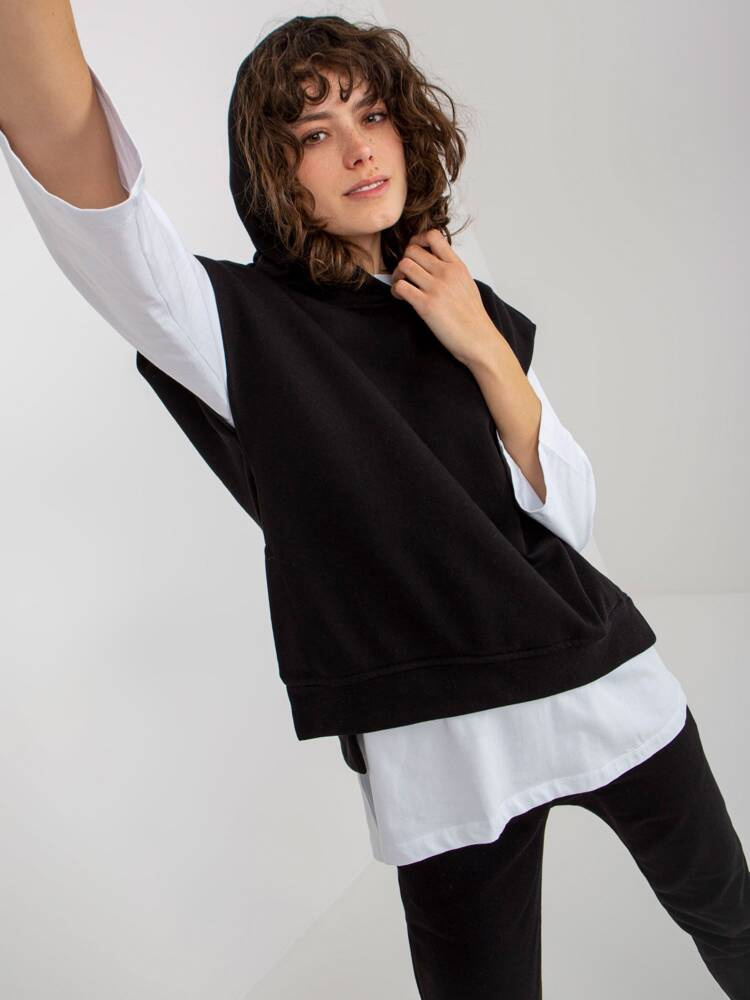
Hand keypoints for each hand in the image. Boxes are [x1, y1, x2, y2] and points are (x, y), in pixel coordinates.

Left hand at [390, 228, 496, 364]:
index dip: (418, 240)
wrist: (479, 339)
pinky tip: (401, 298)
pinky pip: (401, 286)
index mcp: (457, 266)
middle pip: (412, 250)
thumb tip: (434, 262)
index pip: (433, 236)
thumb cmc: (473, 317)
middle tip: (405, 274)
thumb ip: (451, 270)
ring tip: (402, 286)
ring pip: (404, 265)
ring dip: (397, 274)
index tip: (415, 253)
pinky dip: (396, 290)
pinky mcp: (426, 305)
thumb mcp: (467, 284)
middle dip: (404, 260)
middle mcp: (447, 273)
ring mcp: (436, 288)